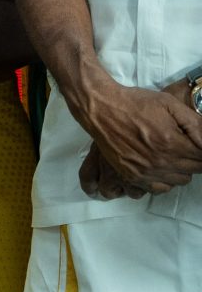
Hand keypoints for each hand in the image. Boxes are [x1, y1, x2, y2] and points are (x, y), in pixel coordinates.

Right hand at [72, 78, 201, 196]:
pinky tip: (161, 167)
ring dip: (181, 169)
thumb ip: (194, 123)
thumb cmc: (136, 103)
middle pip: (194, 170)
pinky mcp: (132, 176)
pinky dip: (165, 180)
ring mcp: (146, 171)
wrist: (101, 109)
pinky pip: (159, 188)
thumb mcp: (169, 104)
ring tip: (172, 155)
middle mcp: (161, 161)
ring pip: (180, 181)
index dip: (201, 149)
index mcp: (172, 142)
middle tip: (184, 146)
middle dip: (194, 158)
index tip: (195, 143)